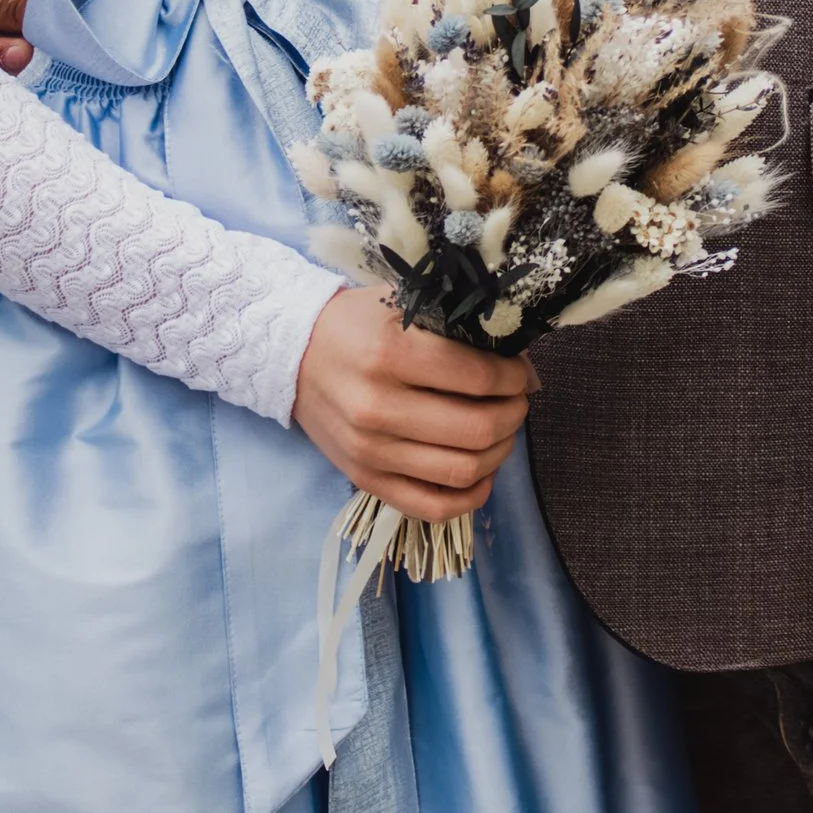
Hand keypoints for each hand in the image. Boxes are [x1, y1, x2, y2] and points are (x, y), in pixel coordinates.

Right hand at [293, 291, 532, 521]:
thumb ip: (456, 328)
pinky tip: (481, 472)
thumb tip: (519, 364)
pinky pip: (433, 507)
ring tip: (501, 431)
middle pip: (478, 429)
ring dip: (500, 453)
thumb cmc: (354, 325)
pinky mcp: (366, 480)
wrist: (292, 355)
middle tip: (516, 400)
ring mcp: (371, 451)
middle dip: (514, 414)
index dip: (514, 377)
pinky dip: (470, 496)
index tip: (519, 372)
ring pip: (463, 471)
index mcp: (390, 354)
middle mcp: (378, 408)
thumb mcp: (401, 305)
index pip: (479, 378)